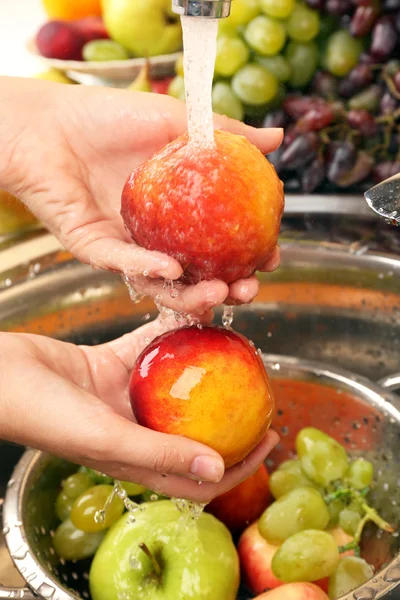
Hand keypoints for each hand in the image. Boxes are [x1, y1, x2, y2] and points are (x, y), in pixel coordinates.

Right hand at [0, 316, 278, 502]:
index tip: (269, 440)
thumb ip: (159, 455)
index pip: (199, 474)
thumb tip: (218, 471)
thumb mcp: (106, 439)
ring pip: (175, 379)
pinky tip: (196, 311)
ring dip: (203, 363)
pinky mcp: (112, 362)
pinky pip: (150, 344)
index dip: (239, 465)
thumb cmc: (43, 414)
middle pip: (195, 424)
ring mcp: (125, 394)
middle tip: (261, 389)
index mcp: (137, 458)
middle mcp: (136, 427)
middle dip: (231, 410)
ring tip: (236, 343)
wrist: (0, 376)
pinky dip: (171, 330)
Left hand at [1, 77, 282, 314]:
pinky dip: (149, 268)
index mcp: (179, 212)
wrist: (50, 122)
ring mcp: (129, 246)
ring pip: (164, 284)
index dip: (247, 255)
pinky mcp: (97, 249)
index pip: (220, 243)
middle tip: (249, 289)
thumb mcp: (178, 121)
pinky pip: (126, 265)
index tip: (272, 258)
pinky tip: (173, 268)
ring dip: (192, 295)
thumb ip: (228, 135)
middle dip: (226, 290)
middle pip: (197, 275)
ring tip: (219, 294)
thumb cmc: (111, 118)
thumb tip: (278, 138)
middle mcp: (158, 235)